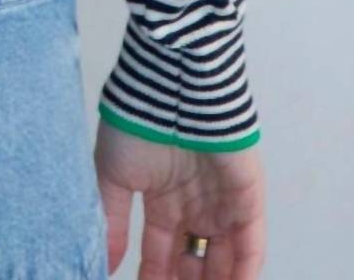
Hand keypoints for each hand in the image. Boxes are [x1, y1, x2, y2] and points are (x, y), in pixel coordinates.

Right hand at [96, 119, 266, 278]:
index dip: (155, 276)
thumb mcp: (112, 174)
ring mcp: (223, 204)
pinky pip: (251, 246)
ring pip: (224, 260)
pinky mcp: (249, 201)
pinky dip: (243, 271)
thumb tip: (102, 263)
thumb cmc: (137, 128)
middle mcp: (193, 205)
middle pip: (194, 261)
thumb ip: (112, 220)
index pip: (161, 250)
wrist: (171, 93)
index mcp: (161, 198)